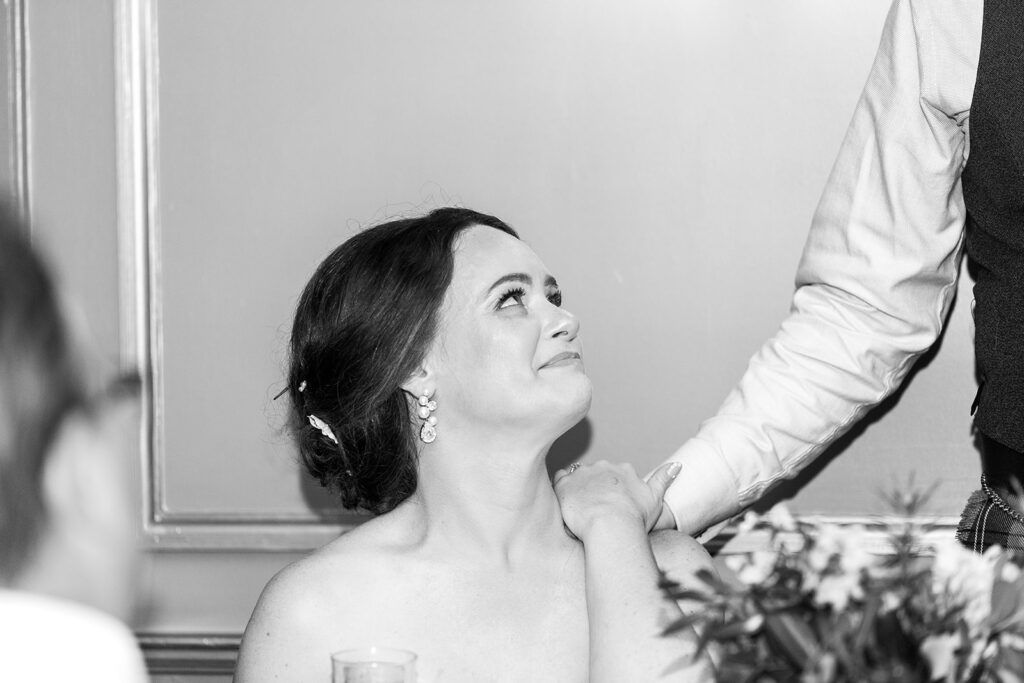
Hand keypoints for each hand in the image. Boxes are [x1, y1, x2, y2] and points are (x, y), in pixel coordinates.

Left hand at [553, 460, 681, 539]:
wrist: (611, 526)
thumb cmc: (635, 517)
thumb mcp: (656, 498)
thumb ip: (664, 479)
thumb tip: (677, 464)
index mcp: (623, 469)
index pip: (616, 474)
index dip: (613, 491)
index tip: (614, 506)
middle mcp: (602, 466)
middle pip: (597, 474)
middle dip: (596, 488)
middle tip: (597, 512)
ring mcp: (582, 474)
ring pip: (578, 476)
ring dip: (578, 489)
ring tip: (581, 510)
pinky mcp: (565, 485)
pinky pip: (559, 480)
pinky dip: (562, 488)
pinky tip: (566, 503)